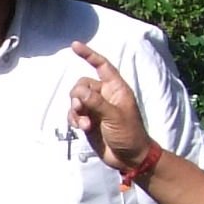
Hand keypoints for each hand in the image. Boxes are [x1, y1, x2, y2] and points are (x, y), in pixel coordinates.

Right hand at [68, 44, 155, 177]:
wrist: (130, 158)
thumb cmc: (129, 134)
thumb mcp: (114, 117)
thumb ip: (96, 102)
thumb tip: (78, 92)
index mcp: (116, 89)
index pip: (102, 66)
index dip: (89, 55)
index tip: (74, 45)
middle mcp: (105, 96)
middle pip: (82, 85)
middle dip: (78, 97)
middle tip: (82, 110)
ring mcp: (96, 109)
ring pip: (76, 100)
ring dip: (76, 111)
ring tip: (84, 125)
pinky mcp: (88, 121)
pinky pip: (74, 114)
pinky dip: (74, 119)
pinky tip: (80, 128)